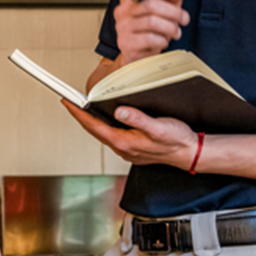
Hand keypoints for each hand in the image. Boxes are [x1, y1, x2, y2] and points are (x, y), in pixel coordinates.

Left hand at [62, 98, 200, 168]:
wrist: (189, 153)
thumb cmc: (176, 141)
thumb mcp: (158, 127)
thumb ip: (138, 119)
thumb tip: (119, 111)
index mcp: (124, 141)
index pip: (94, 126)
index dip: (78, 113)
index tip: (67, 102)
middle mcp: (122, 148)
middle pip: (94, 130)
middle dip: (81, 116)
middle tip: (69, 102)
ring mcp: (126, 150)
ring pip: (102, 134)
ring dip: (92, 122)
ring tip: (83, 109)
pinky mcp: (133, 149)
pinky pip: (112, 136)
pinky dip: (104, 127)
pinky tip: (106, 120)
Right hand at [112, 0, 190, 63]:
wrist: (138, 53)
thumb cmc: (152, 28)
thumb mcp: (165, 7)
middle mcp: (122, 9)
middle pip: (150, 4)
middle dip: (174, 12)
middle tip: (184, 19)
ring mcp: (122, 26)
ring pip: (152, 21)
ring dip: (171, 27)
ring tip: (176, 32)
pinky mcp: (126, 43)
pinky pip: (150, 38)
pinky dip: (162, 40)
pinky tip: (164, 41)